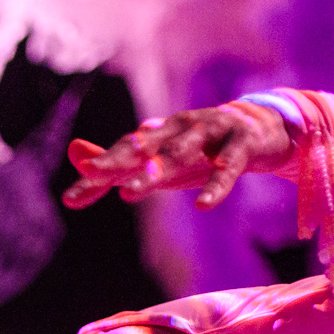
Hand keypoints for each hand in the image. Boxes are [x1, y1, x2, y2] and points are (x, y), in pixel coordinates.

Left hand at [63, 101, 294, 211]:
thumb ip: (117, 160)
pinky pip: (228, 166)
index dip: (97, 173)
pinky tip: (202, 206)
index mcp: (158, 134)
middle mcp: (179, 128)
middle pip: (144, 146)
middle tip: (93, 173)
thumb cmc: (201, 147)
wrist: (263, 127)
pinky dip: (215, 184)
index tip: (70, 198)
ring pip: (181, 151)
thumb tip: (73, 153)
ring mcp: (211, 132)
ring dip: (156, 168)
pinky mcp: (242, 144)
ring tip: (131, 192)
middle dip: (117, 160)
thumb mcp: (157, 156)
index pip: (122, 154)